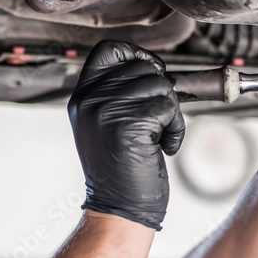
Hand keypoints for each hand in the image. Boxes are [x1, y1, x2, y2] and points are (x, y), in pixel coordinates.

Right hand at [68, 40, 184, 229]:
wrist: (118, 208)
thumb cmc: (122, 169)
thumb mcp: (107, 124)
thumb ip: (118, 94)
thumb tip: (154, 68)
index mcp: (82, 97)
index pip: (108, 49)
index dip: (137, 54)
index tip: (152, 73)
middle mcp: (89, 100)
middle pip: (145, 67)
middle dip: (163, 93)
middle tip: (158, 121)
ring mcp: (106, 111)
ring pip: (161, 87)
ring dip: (171, 114)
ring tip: (159, 137)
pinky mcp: (128, 124)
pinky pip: (169, 109)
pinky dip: (176, 130)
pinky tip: (164, 148)